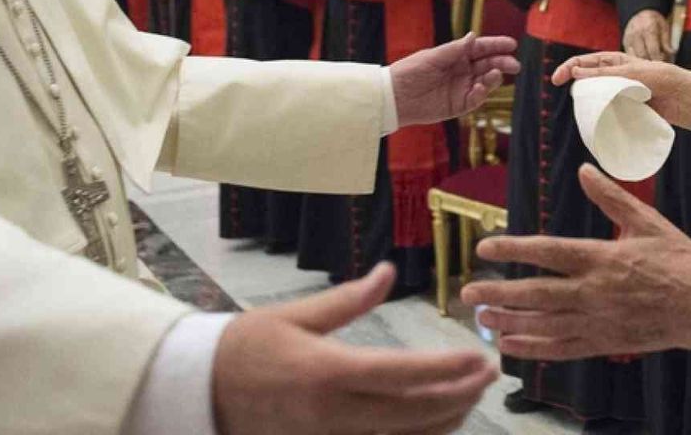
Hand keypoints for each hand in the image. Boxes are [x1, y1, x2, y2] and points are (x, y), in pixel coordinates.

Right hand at [213, 263, 496, 433]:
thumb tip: (387, 272)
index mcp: (327, 372)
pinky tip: (439, 421)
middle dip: (460, 395)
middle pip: (414, 413)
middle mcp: (334, 412)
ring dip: (446, 419)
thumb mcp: (295, 315)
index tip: (480, 357)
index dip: (448, 369)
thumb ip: (348, 299)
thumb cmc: (246, 347)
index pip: (402, 375)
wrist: (200, 392)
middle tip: (490, 372)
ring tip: (472, 394)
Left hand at [390, 33, 520, 126]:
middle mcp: (462, 71)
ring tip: (495, 74)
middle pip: (488, 65)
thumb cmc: (409, 71)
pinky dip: (480, 95)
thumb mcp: (432, 57)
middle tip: (514, 64)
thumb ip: (455, 49)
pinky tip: (479, 89)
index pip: (481, 49)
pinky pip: (474, 100)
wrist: (393, 97)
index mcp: (456, 56)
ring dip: (493, 78)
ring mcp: (461, 88)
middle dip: (502, 63)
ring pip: (485, 82)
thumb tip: (474, 36)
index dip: (496, 46)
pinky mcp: (457, 105)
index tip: (511, 44)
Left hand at [462, 165, 690, 358]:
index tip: (485, 246)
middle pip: (535, 293)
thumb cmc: (680, 260)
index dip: (512, 248)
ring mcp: (597, 320)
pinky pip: (560, 348)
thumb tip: (584, 170)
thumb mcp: (647, 221)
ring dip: (508, 321)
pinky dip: (532, 348)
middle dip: (497, 292)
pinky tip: (510, 345)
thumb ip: (612, 198)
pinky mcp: (604, 342)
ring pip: (542, 323)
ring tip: (480, 317)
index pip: (547, 251)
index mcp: (602, 257)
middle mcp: (593, 291)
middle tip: (467, 290)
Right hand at [550, 51, 690, 133]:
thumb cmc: (665, 80)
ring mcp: (623, 95)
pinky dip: (602, 117)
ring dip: (590, 104)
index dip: (568, 68)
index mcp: (616, 61)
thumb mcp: (632, 73)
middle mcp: (617, 77)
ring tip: (584, 113)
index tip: (556, 80)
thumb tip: (575, 72)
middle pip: (588, 81)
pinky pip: (611, 113)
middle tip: (573, 100)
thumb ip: (605, 73)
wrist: (689, 100)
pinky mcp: (630, 111)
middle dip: (577, 88)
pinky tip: (597, 123)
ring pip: (598, 98)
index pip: (585, 62)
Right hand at [622, 9, 672, 61]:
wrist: (640, 13)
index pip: (653, 50)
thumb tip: (671, 52)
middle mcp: (636, 34)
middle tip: (658, 64)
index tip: (664, 64)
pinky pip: (630, 56)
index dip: (659, 59)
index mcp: (648, 29)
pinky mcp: (624, 43)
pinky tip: (644, 60)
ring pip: (635, 57)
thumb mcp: (664, 27)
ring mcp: (628, 39)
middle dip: (651, 62)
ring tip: (652, 62)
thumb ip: (666, 41)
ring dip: (644, 62)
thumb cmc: (655, 21)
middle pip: (643, 56)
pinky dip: (637, 60)